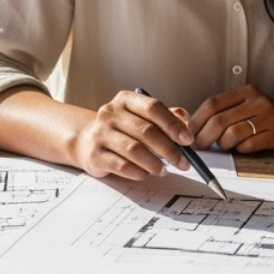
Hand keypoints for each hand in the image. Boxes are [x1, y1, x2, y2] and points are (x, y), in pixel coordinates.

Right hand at [70, 89, 196, 180]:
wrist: (85, 141)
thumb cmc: (121, 129)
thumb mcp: (141, 117)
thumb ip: (165, 118)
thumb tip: (185, 123)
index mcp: (126, 99)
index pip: (153, 107)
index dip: (173, 124)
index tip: (188, 140)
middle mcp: (110, 113)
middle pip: (146, 131)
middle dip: (169, 149)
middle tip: (183, 163)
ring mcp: (100, 134)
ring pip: (134, 150)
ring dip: (155, 163)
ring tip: (164, 170)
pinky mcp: (94, 155)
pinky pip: (121, 166)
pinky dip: (138, 172)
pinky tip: (146, 174)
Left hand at [189, 85, 273, 152]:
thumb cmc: (263, 115)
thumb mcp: (245, 104)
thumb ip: (223, 110)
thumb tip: (193, 127)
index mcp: (246, 91)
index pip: (213, 103)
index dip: (197, 119)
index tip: (189, 132)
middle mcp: (257, 102)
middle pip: (220, 120)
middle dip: (204, 136)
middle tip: (199, 145)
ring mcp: (267, 118)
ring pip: (232, 134)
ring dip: (222, 145)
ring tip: (223, 146)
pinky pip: (248, 146)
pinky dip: (239, 150)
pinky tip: (240, 148)